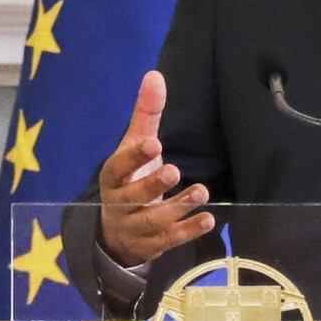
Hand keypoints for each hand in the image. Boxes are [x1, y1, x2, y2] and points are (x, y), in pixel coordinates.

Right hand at [94, 71, 208, 267]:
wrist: (116, 231)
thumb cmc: (131, 179)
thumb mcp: (135, 146)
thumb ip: (146, 114)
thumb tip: (155, 75)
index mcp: (113, 176)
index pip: (120, 166)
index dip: (135, 157)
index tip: (154, 143)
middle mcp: (119, 204)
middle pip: (133, 197)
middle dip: (154, 185)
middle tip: (175, 171)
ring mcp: (133, 227)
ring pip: (153, 221)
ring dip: (177, 207)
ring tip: (202, 192)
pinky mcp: (150, 245)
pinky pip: (168, 240)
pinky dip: (188, 231)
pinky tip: (207, 219)